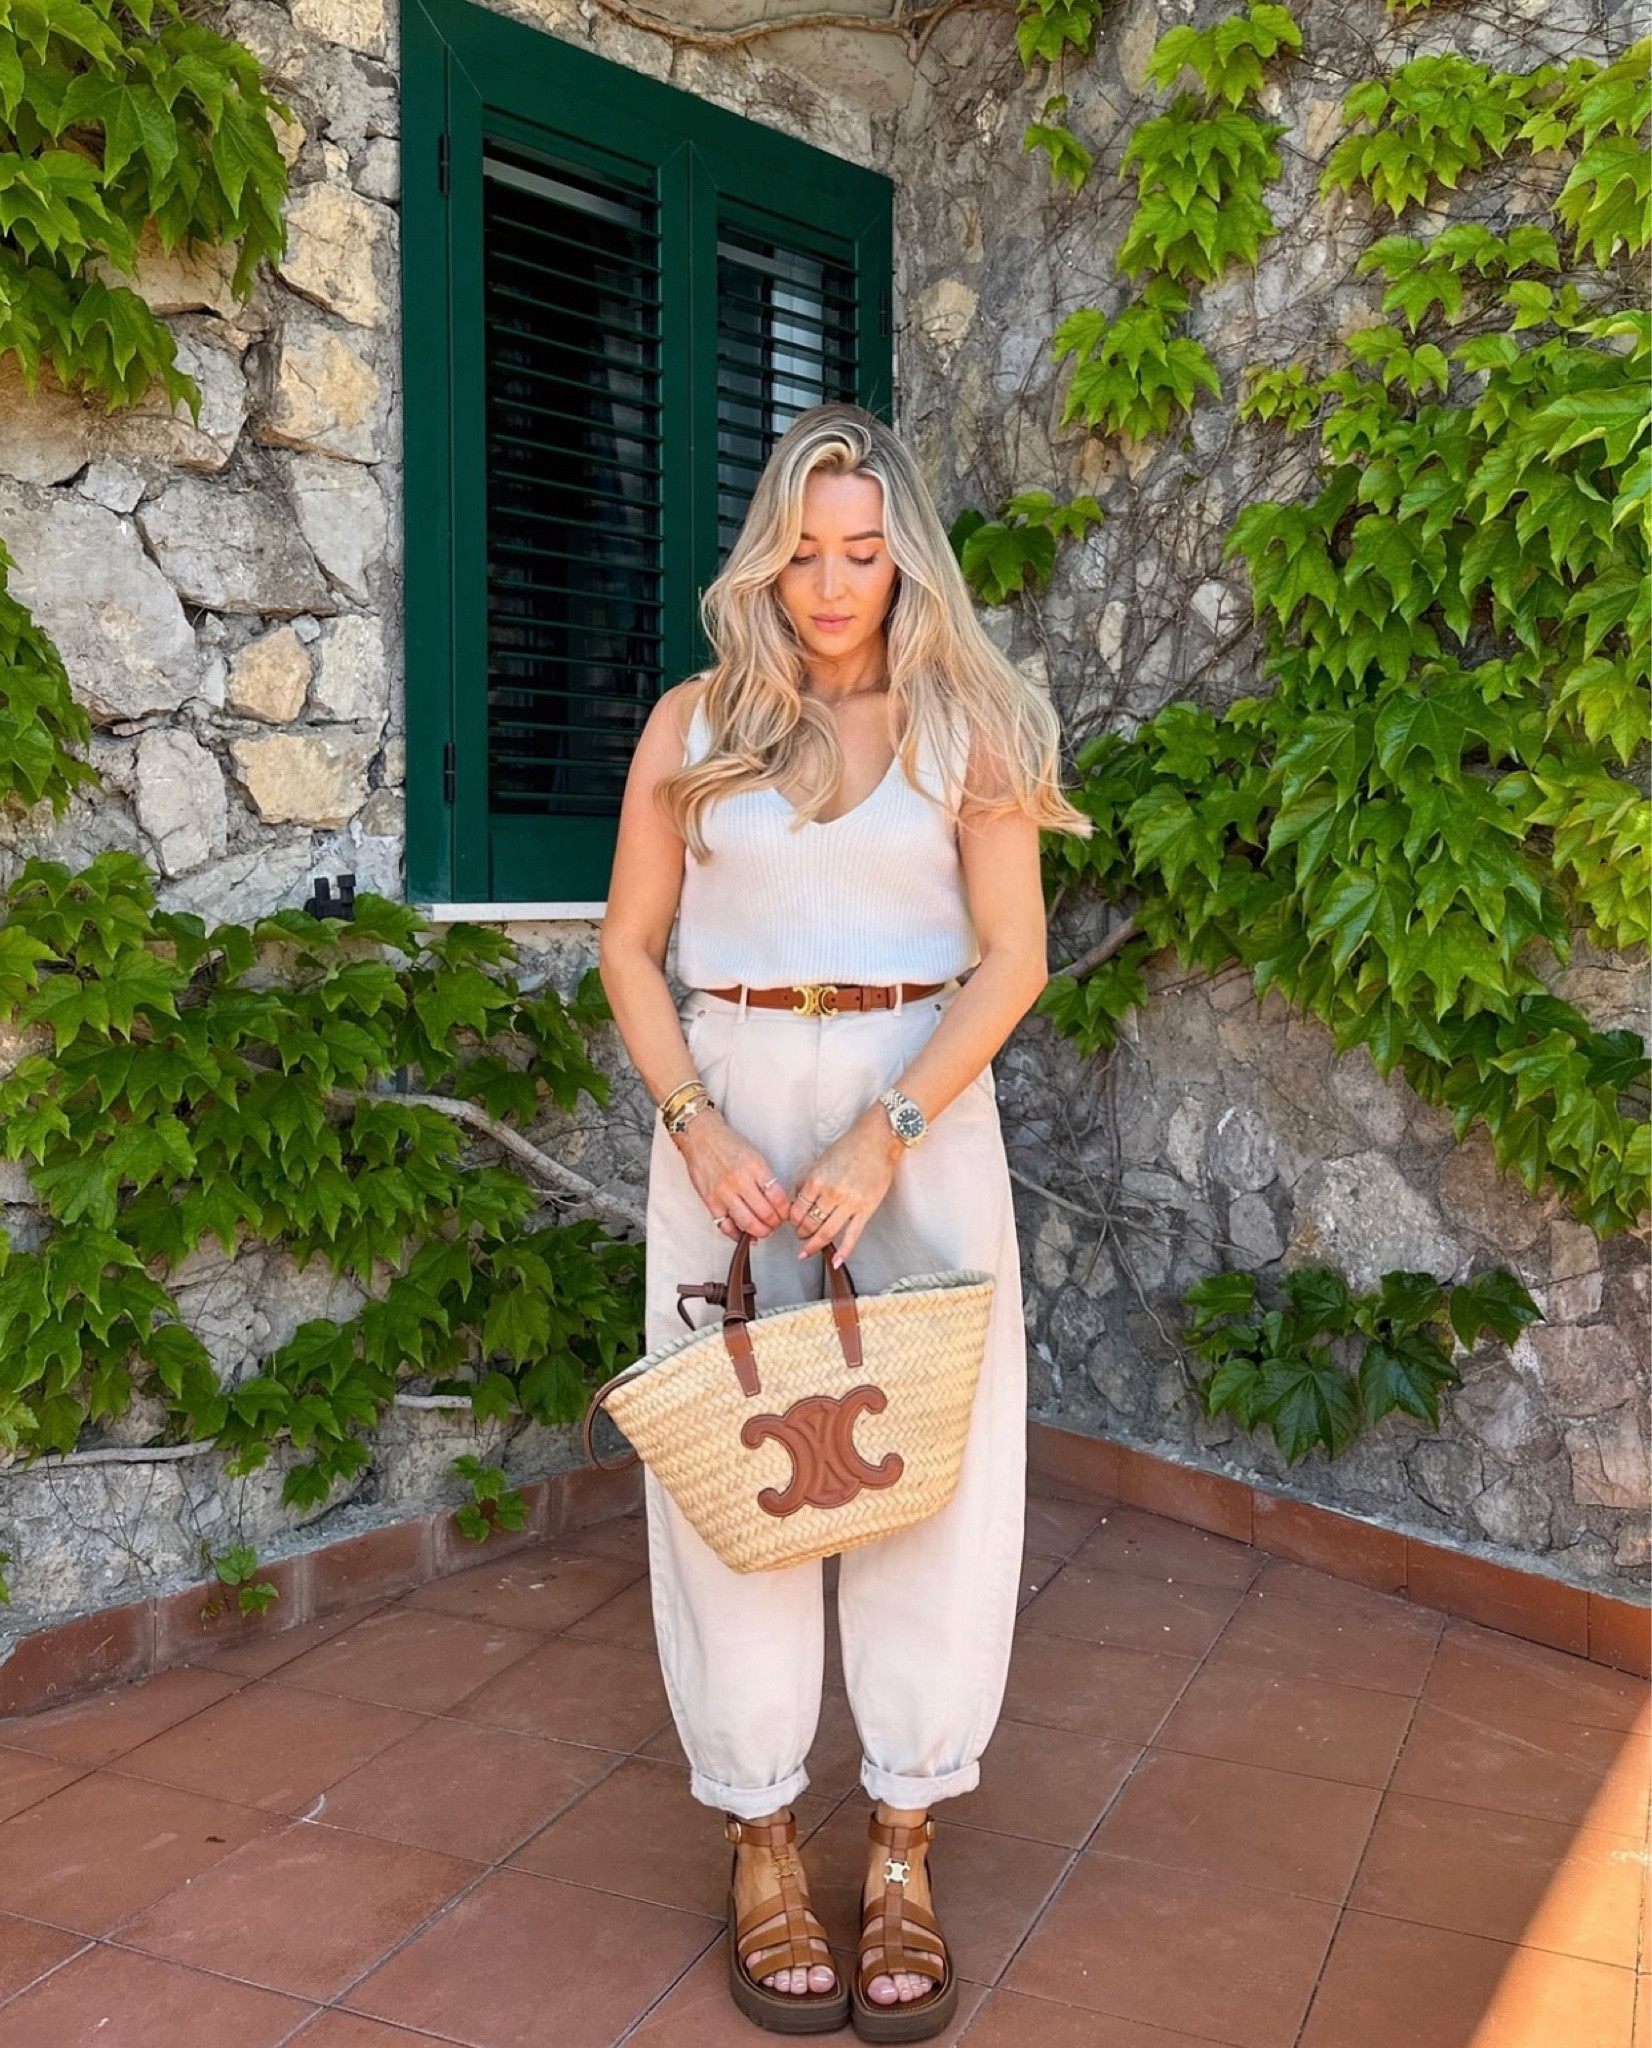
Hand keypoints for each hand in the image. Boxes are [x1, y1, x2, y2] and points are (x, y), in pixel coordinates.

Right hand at [675, 1108, 790, 1239]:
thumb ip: (764, 1178)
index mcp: (755, 1167)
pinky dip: (737, 1235)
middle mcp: (740, 1181)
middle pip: (765, 1213)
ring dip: (760, 1232)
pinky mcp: (710, 1202)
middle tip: (776, 1224)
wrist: (700, 1137)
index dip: (785, 1211)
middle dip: (775, 1223)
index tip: (786, 1214)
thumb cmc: (727, 1144)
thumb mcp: (754, 1156)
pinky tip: (745, 1234)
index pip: (778, 1197)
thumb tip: (776, 1202)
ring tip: (764, 1231)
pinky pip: (726, 1226)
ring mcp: (724, 1193)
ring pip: (748, 1223)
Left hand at [790, 1106, 902, 1265]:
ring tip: (807, 1250)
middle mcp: (831, 1193)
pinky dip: (844, 1251)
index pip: (797, 1209)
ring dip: (814, 1244)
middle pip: (809, 1223)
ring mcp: (850, 1203)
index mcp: (817, 1180)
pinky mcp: (866, 1209)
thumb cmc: (850, 1147)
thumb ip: (808, 1181)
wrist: (878, 1141)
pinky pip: (853, 1235)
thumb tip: (798, 1199)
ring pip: (826, 1232)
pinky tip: (835, 1262)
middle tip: (799, 1236)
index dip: (792, 1220)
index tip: (792, 1223)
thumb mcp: (821, 1160)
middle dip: (801, 1232)